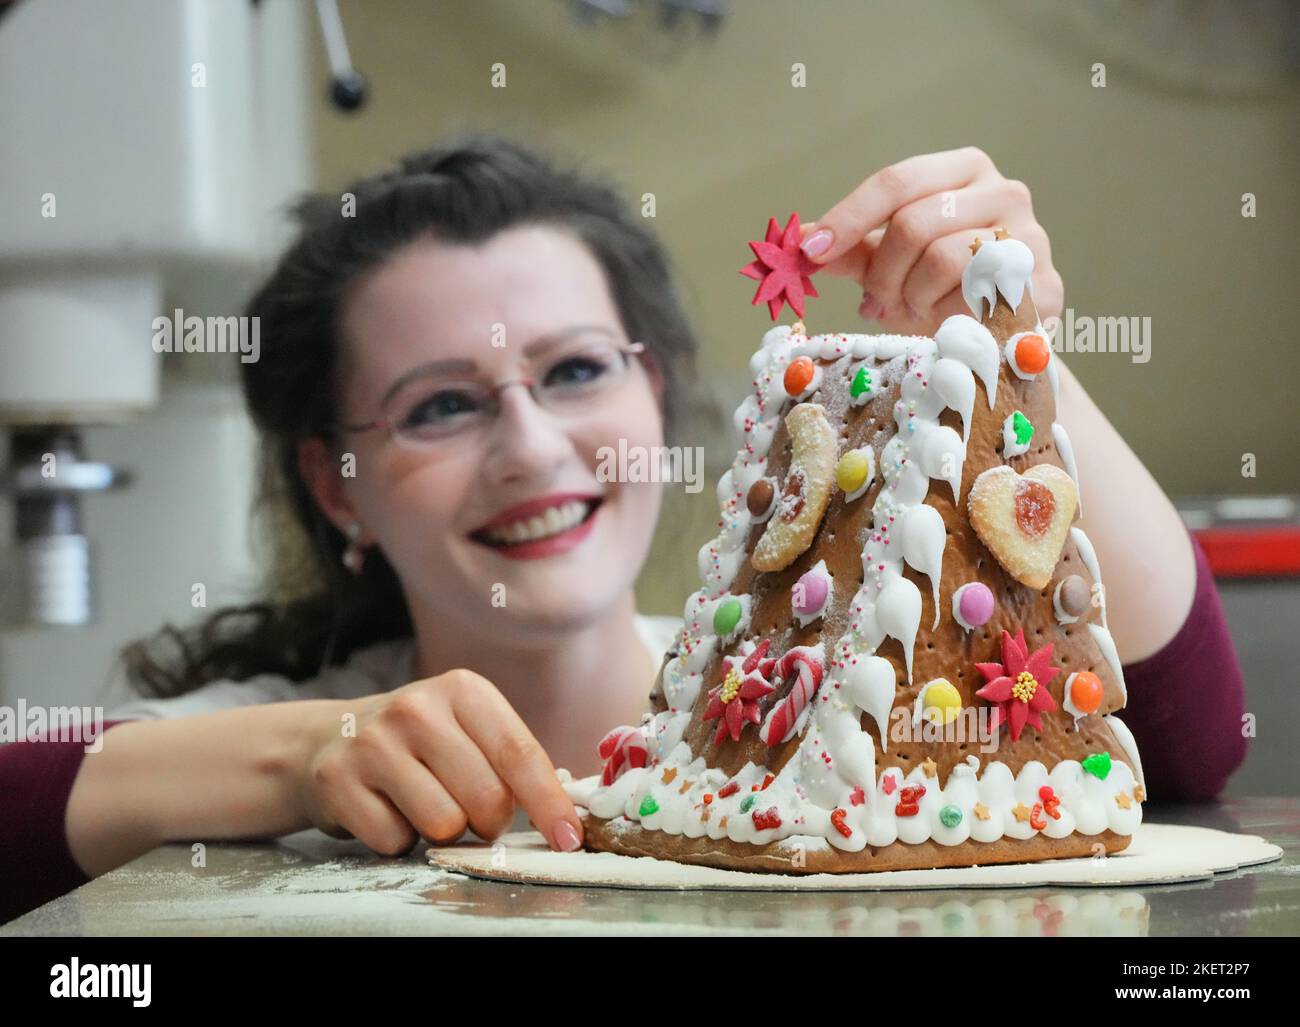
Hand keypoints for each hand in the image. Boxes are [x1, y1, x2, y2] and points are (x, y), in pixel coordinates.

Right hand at [299, 670, 582, 855]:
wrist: (332, 737)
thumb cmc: (422, 743)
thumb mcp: (470, 730)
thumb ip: (513, 763)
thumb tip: (565, 818)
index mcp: (463, 690)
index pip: (520, 754)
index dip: (549, 803)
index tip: (569, 839)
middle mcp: (417, 708)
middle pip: (486, 798)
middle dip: (488, 822)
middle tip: (470, 811)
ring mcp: (373, 742)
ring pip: (442, 824)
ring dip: (441, 832)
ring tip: (423, 804)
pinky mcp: (337, 780)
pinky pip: (394, 841)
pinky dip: (398, 840)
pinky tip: (386, 810)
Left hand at [798, 146, 1063, 333]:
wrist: (998, 340)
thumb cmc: (940, 292)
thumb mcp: (890, 264)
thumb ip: (851, 249)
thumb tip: (799, 241)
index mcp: (964, 171)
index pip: (897, 180)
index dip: (848, 216)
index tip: (811, 251)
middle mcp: (1005, 190)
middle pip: (914, 221)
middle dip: (883, 272)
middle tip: (878, 302)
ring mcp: (1031, 235)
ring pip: (943, 258)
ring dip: (913, 296)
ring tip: (918, 310)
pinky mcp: (1045, 284)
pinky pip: (974, 297)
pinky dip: (945, 317)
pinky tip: (947, 325)